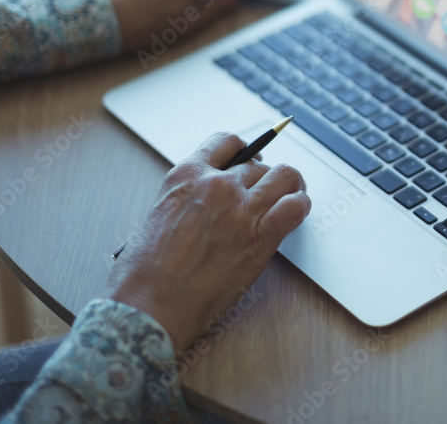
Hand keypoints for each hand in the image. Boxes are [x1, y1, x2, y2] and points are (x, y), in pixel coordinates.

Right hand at [107, 133, 310, 351]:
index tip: (250, 160)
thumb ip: (191, 196)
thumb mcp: (161, 212)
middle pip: (258, 165)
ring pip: (284, 176)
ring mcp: (241, 208)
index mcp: (186, 174)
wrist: (150, 305)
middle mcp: (217, 184)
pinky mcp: (260, 236)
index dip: (244, 151)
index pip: (227, 142)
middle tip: (265, 195)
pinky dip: (301, 205)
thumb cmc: (146, 270)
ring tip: (290, 197)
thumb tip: (213, 196)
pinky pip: (296, 206)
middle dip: (263, 179)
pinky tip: (295, 212)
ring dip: (290, 186)